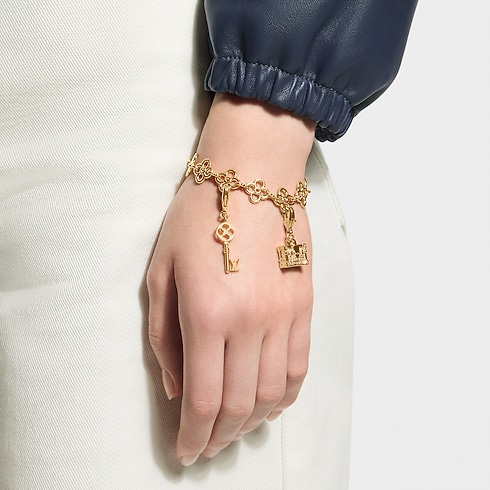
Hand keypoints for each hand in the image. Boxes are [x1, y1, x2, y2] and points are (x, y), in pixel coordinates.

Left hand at [147, 94, 314, 465]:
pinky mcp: (304, 305)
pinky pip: (299, 366)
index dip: (193, 436)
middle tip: (205, 445)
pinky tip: (268, 402)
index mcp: (207, 313)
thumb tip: (175, 386)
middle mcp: (251, 321)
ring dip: (252, 422)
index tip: (185, 451)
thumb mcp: (161, 271)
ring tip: (233, 429)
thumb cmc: (199, 215)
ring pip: (274, 394)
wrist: (251, 175)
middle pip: (241, 406)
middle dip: (219, 437)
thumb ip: (164, 335)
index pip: (204, 399)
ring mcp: (284, 314)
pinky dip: (284, 395)